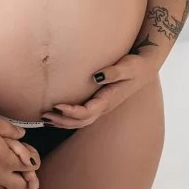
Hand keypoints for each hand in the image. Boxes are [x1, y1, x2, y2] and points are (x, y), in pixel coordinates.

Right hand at [0, 137, 40, 188]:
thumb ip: (10, 129)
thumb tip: (21, 134)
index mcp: (7, 160)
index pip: (30, 167)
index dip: (31, 159)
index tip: (26, 151)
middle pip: (21, 186)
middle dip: (23, 178)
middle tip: (17, 165)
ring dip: (7, 181)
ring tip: (1, 166)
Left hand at [41, 53, 159, 128]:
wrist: (145, 67)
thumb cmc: (136, 66)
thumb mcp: (127, 67)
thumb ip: (113, 72)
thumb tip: (96, 76)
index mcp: (108, 100)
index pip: (86, 112)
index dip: (71, 112)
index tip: (56, 106)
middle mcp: (104, 106)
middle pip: (80, 121)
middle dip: (62, 121)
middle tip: (44, 116)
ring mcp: (102, 106)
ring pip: (81, 121)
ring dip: (63, 122)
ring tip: (45, 119)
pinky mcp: (100, 102)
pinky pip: (83, 115)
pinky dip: (69, 117)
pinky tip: (58, 114)